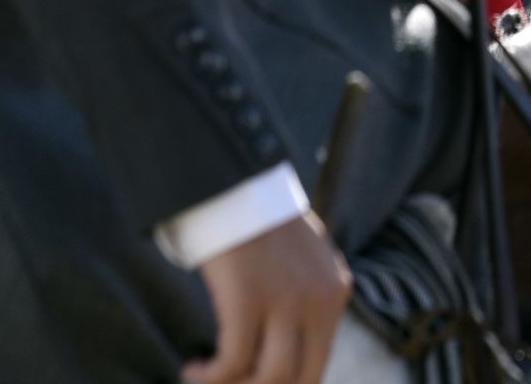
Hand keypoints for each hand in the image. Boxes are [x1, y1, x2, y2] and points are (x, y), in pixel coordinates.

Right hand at [188, 213, 350, 383]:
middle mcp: (320, 299)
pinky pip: (232, 362)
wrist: (230, 169)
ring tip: (207, 378)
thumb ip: (305, 287)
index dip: (287, 383)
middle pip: (301, 379)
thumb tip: (287, 336)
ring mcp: (286, 300)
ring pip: (270, 379)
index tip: (253, 381)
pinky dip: (211, 376)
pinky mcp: (247, 298)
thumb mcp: (299, 249)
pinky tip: (195, 369)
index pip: (318, 362)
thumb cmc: (254, 207)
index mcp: (335, 288)